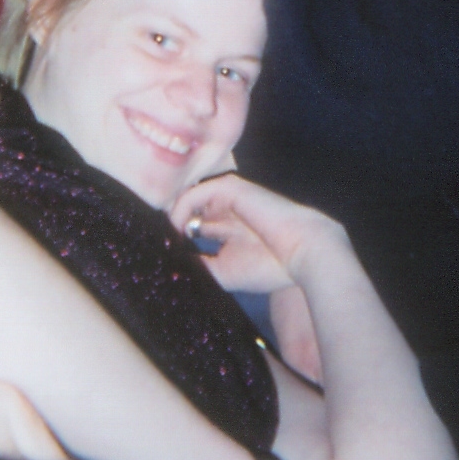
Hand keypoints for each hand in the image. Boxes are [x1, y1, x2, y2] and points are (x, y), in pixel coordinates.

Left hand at [171, 174, 347, 294]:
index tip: (162, 255)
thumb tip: (170, 267)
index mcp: (228, 227)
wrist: (303, 252)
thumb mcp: (225, 271)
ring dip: (170, 219)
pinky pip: (195, 194)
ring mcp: (226, 197)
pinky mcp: (229, 188)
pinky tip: (177, 231)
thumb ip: (199, 265)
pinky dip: (180, 210)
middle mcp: (225, 210)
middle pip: (187, 211)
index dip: (174, 238)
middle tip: (155, 245)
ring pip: (187, 201)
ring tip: (163, 240)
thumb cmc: (271, 265)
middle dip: (169, 227)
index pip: (193, 225)